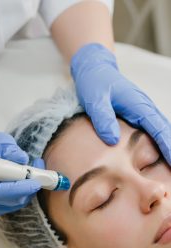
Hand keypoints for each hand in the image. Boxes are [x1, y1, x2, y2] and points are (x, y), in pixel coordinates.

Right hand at [0, 125, 40, 215]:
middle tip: (40, 173)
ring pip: (16, 203)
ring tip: (32, 171)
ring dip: (28, 189)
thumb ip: (8, 148)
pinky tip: (24, 181)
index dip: (19, 188)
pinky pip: (14, 205)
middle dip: (29, 188)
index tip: (34, 181)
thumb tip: (22, 158)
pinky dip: (23, 194)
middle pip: (11, 199)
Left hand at [71, 43, 170, 163]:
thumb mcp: (94, 100)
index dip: (167, 145)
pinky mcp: (138, 115)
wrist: (94, 70)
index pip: (158, 128)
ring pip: (161, 131)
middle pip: (165, 131)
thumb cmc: (94, 83)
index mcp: (138, 105)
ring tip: (170, 167)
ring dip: (168, 147)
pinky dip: (160, 142)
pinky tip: (160, 156)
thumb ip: (103, 118)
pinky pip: (153, 130)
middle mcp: (145, 108)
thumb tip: (112, 140)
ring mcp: (143, 112)